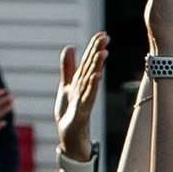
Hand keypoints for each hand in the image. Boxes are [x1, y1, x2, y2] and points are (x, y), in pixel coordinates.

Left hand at [54, 36, 105, 154]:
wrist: (70, 138)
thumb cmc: (70, 113)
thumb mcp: (66, 86)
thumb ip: (68, 67)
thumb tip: (70, 46)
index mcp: (81, 81)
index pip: (88, 61)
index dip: (94, 47)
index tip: (103, 34)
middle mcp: (85, 89)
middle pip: (91, 68)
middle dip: (97, 52)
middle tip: (106, 37)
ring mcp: (84, 100)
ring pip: (91, 81)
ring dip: (98, 67)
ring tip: (104, 53)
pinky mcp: (81, 112)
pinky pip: (88, 98)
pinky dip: (92, 87)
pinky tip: (96, 77)